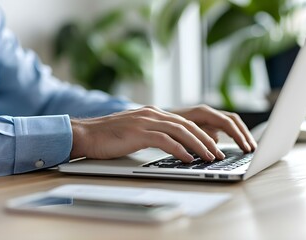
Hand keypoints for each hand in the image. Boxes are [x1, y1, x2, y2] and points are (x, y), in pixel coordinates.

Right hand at [70, 106, 255, 162]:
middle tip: (218, 153)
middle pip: (187, 125)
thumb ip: (155, 133)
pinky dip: (179, 149)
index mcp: (153, 113)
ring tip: (210, 156)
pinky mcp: (137, 132)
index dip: (202, 133)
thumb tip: (175, 145)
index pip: (184, 122)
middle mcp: (152, 114)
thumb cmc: (110, 136)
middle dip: (206, 139)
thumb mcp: (136, 131)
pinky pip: (164, 140)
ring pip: (180, 131)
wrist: (86, 134)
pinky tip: (188, 158)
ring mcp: (145, 121)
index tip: (214, 146)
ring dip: (198, 144)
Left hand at [170, 105, 256, 151]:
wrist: (152, 121)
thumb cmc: (164, 126)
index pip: (227, 122)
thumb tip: (215, 139)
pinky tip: (235, 146)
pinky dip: (231, 136)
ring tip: (248, 148)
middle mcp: (206, 113)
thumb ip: (197, 134)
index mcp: (202, 112)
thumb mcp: (179, 131)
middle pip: (232, 120)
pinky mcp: (204, 123)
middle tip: (253, 149)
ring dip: (240, 135)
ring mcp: (205, 117)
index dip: (238, 135)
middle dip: (244, 134)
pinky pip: (222, 128)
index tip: (245, 147)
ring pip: (229, 123)